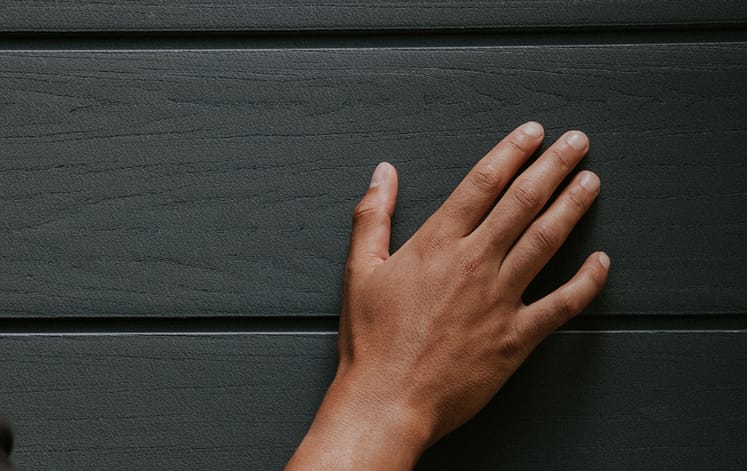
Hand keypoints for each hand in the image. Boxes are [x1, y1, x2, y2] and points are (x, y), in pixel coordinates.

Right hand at [286, 122, 609, 469]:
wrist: (386, 401)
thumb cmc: (371, 339)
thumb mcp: (359, 269)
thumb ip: (372, 215)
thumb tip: (382, 172)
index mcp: (436, 244)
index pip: (482, 183)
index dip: (511, 152)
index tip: (533, 133)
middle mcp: (473, 263)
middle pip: (522, 202)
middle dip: (553, 166)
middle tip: (577, 141)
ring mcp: (499, 299)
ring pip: (546, 241)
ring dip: (573, 206)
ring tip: (591, 180)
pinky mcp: (515, 337)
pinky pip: (562, 305)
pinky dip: (587, 282)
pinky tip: (602, 262)